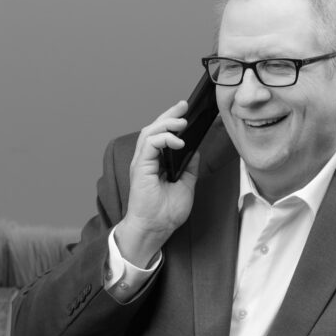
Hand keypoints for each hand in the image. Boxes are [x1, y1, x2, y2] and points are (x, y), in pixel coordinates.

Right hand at [115, 100, 199, 266]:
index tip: (186, 113)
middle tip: (184, 105)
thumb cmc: (165, 214)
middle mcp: (146, 160)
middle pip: (154, 128)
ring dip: (166, 123)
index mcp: (154, 163)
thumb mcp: (185, 186)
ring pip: (149, 132)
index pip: (161, 135)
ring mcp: (141, 163)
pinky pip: (150, 144)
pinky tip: (178, 141)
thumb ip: (189, 168)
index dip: (172, 122)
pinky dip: (164, 138)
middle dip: (169, 115)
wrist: (155, 229)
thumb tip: (195, 152)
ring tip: (182, 121)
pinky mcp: (140, 168)